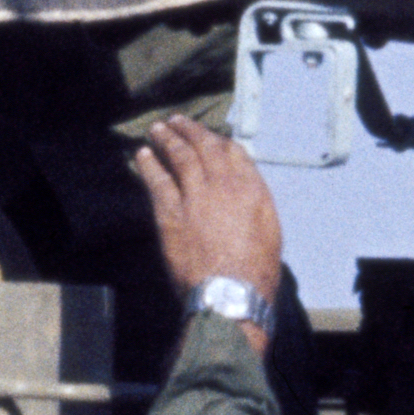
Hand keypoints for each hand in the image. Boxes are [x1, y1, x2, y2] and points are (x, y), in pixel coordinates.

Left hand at [133, 116, 288, 306]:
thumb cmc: (255, 270)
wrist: (231, 293)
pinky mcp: (170, 213)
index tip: (210, 137)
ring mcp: (194, 196)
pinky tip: (143, 155)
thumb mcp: (270, 230)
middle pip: (204, 147)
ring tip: (159, 129)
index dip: (219, 140)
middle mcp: (223, 184)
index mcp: (251, 188)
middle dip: (190, 130)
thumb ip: (256, 202)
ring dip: (167, 139)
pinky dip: (149, 165)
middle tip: (178, 121)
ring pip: (179, 156)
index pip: (233, 152)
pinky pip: (157, 180)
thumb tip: (246, 189)